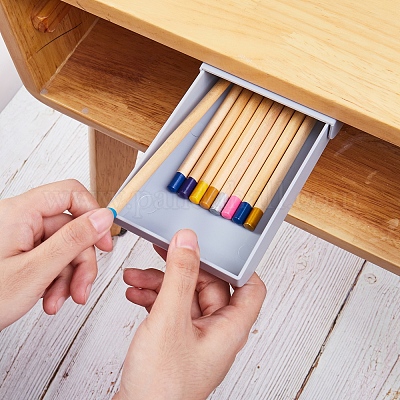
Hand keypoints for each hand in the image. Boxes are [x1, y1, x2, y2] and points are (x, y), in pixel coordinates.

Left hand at [0, 179, 113, 328]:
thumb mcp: (35, 271)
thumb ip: (73, 241)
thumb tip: (103, 217)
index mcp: (19, 213)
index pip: (70, 193)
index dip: (93, 214)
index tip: (105, 238)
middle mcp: (20, 220)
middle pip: (71, 228)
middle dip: (81, 262)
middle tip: (82, 288)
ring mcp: (20, 238)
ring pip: (64, 248)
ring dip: (69, 277)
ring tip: (58, 301)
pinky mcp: (21, 253)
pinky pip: (52, 259)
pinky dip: (56, 280)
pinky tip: (49, 298)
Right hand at [116, 229, 265, 399]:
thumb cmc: (162, 388)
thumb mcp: (170, 319)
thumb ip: (180, 275)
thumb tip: (188, 241)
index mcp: (229, 327)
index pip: (249, 286)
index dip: (235, 264)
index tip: (213, 247)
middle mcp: (216, 332)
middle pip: (207, 285)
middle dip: (180, 268)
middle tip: (161, 252)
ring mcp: (196, 337)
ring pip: (185, 296)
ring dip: (161, 283)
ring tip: (136, 278)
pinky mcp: (177, 342)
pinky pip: (171, 310)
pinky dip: (154, 299)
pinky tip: (136, 295)